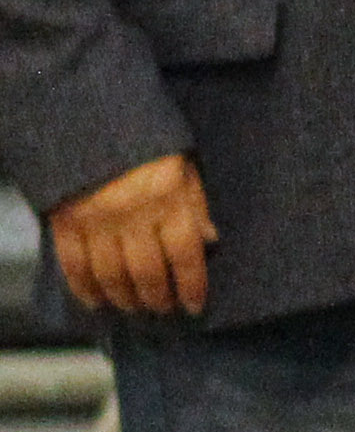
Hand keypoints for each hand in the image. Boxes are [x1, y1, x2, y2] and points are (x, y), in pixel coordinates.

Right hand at [50, 151, 216, 316]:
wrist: (89, 122)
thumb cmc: (146, 146)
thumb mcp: (183, 168)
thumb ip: (196, 205)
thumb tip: (211, 241)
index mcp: (168, 201)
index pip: (186, 255)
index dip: (191, 286)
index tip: (193, 306)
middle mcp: (134, 216)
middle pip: (148, 272)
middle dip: (157, 298)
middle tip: (162, 309)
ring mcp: (97, 221)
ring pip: (111, 275)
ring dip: (125, 298)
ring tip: (134, 307)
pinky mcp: (65, 222)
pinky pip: (74, 265)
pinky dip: (85, 288)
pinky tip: (95, 301)